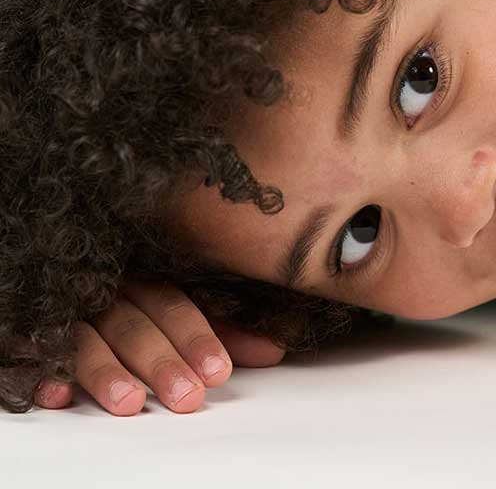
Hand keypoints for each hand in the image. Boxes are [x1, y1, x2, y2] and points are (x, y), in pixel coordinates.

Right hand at [33, 279, 285, 415]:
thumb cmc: (134, 306)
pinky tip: (58, 395)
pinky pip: (31, 348)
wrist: (67, 283)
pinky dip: (43, 370)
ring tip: (130, 404)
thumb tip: (274, 350)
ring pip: (85, 337)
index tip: (220, 373)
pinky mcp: (29, 332)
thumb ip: (220, 334)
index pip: (174, 304)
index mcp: (144, 281)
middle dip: (162, 362)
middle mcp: (106, 292)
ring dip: (107, 371)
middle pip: (135, 323)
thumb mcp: (175, 318)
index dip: (198, 337)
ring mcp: (66, 311)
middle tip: (187, 398)